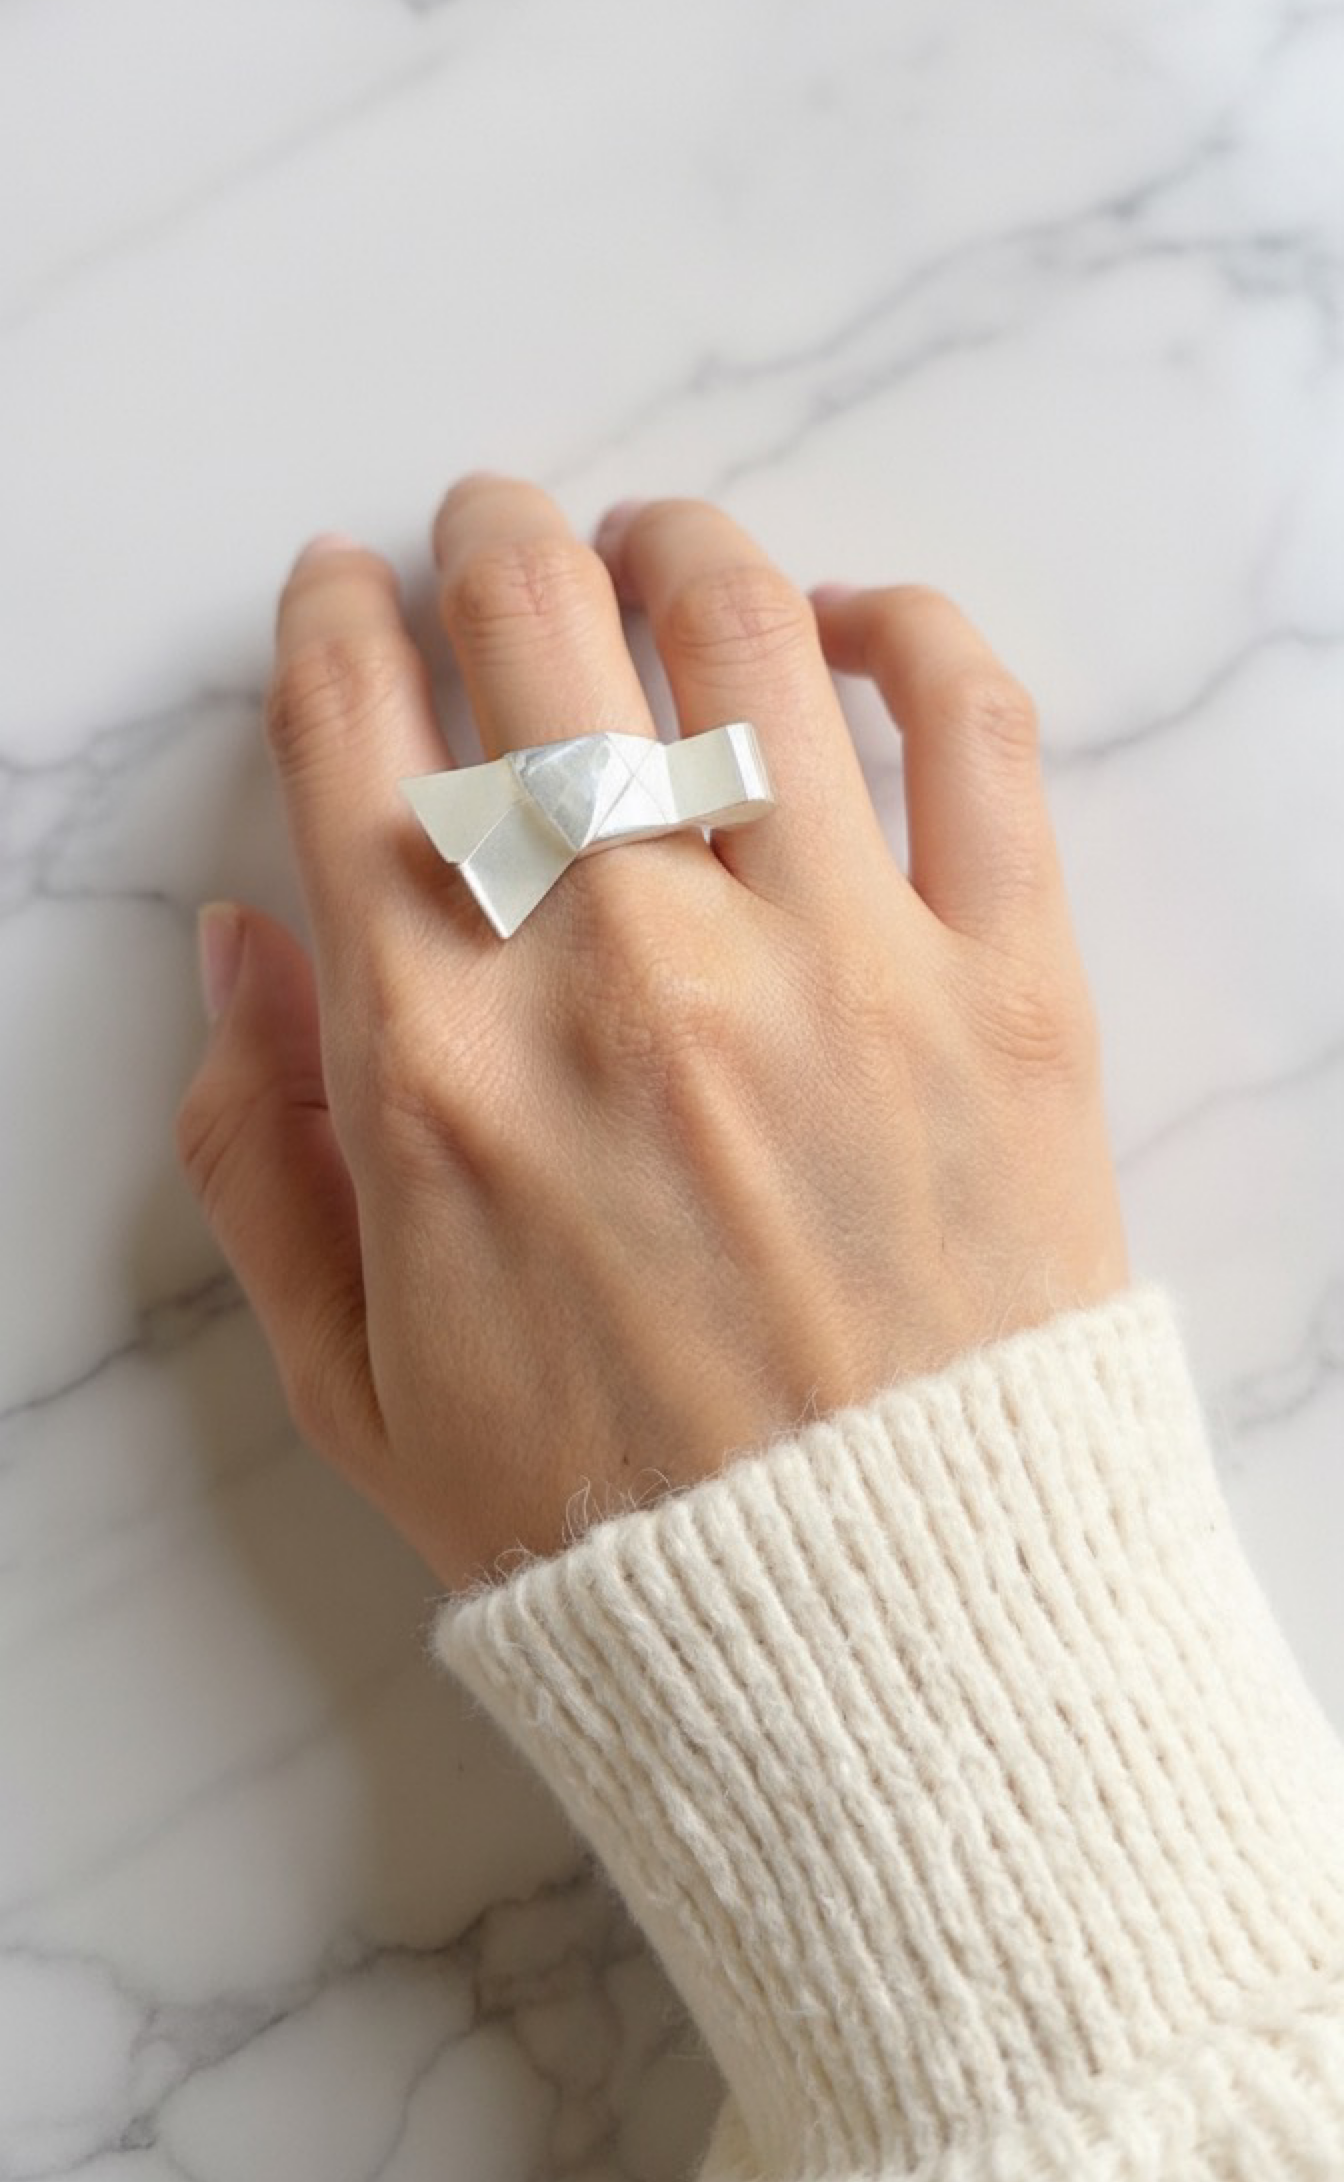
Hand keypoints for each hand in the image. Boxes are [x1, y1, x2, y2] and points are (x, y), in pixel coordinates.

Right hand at [175, 474, 1129, 1591]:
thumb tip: (236, 938)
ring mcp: (831, 962)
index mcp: (436, 1060)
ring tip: (662, 552)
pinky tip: (854, 625)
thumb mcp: (355, 1378)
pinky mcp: (1009, 985)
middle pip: (536, 626)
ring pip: (740, 627)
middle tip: (496, 535)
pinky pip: (973, 726)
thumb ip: (262, 1149)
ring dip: (680, 545)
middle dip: (491, 538)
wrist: (883, 1646)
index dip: (336, 616)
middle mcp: (622, 970)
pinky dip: (909, 628)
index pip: (354, 731)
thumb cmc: (607, 1524)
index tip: (347, 588)